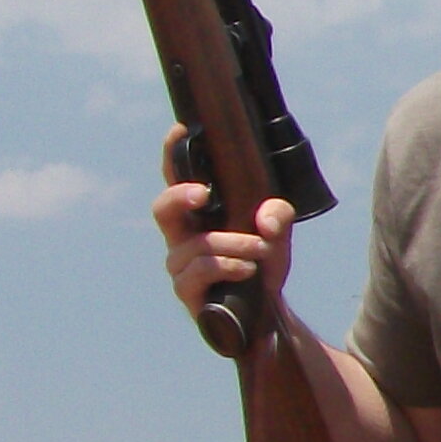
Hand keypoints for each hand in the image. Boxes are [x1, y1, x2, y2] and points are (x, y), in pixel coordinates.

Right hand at [155, 127, 293, 324]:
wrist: (267, 310)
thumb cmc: (262, 262)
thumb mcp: (278, 232)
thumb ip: (278, 214)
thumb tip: (264, 219)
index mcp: (197, 214)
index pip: (176, 179)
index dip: (173, 154)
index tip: (181, 130)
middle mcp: (181, 236)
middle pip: (162, 208)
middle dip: (180, 196)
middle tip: (204, 192)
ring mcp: (180, 265)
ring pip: (196, 245)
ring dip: (233, 243)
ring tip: (261, 248)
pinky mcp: (187, 292)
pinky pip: (198, 272)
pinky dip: (227, 266)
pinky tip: (246, 269)